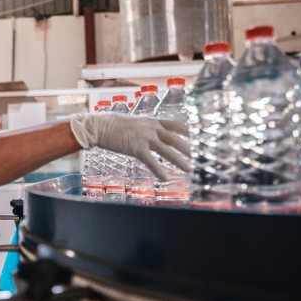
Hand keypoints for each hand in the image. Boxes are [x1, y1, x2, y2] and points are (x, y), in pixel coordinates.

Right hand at [70, 112, 190, 180]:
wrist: (100, 126)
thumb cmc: (114, 124)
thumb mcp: (134, 122)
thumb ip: (145, 127)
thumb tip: (152, 132)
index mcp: (152, 121)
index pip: (176, 125)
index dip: (189, 132)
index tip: (199, 138)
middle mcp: (152, 128)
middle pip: (176, 139)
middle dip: (189, 149)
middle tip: (200, 156)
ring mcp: (145, 138)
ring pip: (168, 151)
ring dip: (180, 161)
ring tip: (189, 169)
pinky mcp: (136, 148)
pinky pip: (151, 161)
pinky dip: (159, 170)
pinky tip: (165, 178)